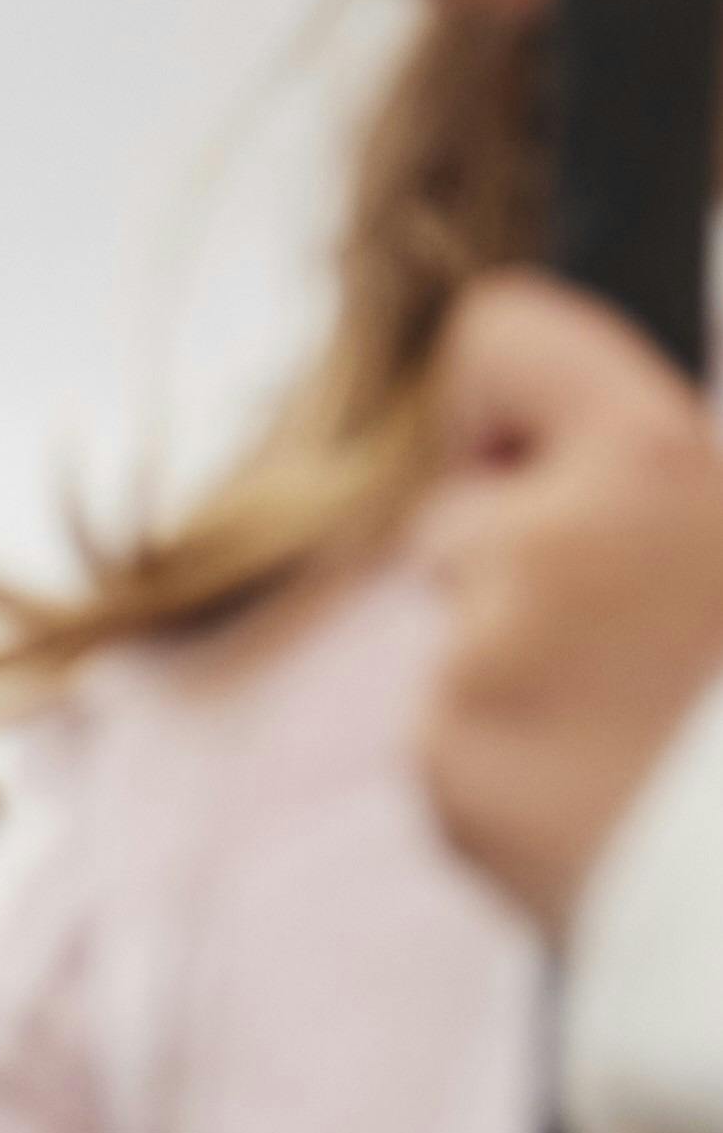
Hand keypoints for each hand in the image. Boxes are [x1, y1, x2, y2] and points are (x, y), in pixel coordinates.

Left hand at [417, 273, 722, 939]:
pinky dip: (520, 759)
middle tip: (640, 625)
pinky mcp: (447, 778)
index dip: (509, 392)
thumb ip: (685, 463)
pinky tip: (614, 790)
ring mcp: (476, 673)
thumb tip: (625, 443)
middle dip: (525, 557)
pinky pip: (459, 738)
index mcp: (647, 464)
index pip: (503, 343)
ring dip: (530, 664)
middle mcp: (538, 552)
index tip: (535, 443)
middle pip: (461, 519)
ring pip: (465, 637)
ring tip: (648, 721)